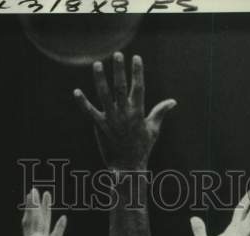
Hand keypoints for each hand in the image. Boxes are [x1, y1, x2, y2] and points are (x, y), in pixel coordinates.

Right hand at [19, 188, 100, 235]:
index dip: (59, 227)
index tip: (64, 217)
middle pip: (43, 222)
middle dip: (43, 209)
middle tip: (44, 194)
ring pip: (35, 219)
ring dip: (34, 205)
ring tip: (34, 191)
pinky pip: (30, 222)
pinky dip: (29, 210)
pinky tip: (30, 200)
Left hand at [74, 53, 176, 170]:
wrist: (128, 168)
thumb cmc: (142, 148)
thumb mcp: (153, 129)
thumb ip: (160, 112)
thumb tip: (173, 101)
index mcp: (137, 113)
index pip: (138, 88)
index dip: (137, 72)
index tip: (136, 58)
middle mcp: (124, 114)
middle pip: (120, 88)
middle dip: (119, 71)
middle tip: (117, 54)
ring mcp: (111, 120)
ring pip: (104, 96)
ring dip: (100, 80)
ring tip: (97, 64)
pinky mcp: (100, 127)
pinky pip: (90, 112)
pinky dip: (83, 102)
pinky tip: (76, 92)